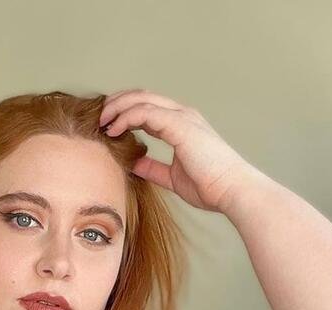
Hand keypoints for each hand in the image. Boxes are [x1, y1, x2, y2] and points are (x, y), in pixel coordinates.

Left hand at [98, 88, 260, 214]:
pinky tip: (113, 129)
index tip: (107, 126)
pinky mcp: (179, 125)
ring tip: (101, 121)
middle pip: (142, 96)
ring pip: (141, 99)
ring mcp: (181, 117)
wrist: (232, 191)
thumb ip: (154, 168)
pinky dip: (125, 117)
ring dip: (117, 107)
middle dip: (117, 103)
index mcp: (182, 125)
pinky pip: (144, 112)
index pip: (148, 108)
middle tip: (99, 117)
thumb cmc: (211, 187)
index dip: (126, 112)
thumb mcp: (173, 178)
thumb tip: (134, 165)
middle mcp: (182, 115)